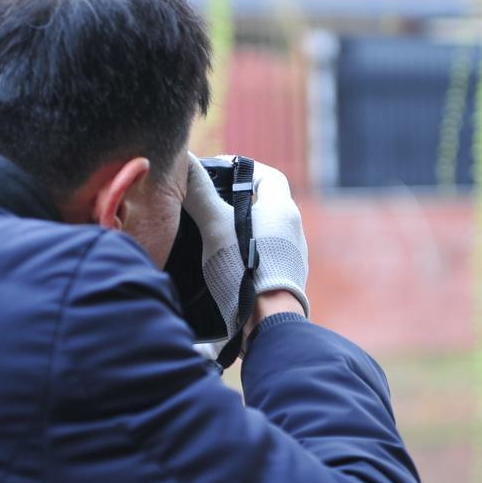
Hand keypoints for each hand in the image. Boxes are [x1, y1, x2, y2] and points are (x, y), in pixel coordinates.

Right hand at [181, 154, 310, 340]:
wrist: (268, 320)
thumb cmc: (245, 268)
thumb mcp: (215, 226)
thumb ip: (200, 194)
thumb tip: (187, 162)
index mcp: (282, 209)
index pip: (268, 175)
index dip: (245, 168)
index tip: (221, 172)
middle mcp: (294, 229)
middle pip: (267, 202)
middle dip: (240, 199)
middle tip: (212, 202)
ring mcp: (293, 254)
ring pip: (267, 229)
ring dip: (244, 226)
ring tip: (215, 232)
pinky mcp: (286, 276)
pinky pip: (267, 253)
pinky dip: (249, 249)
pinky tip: (228, 259)